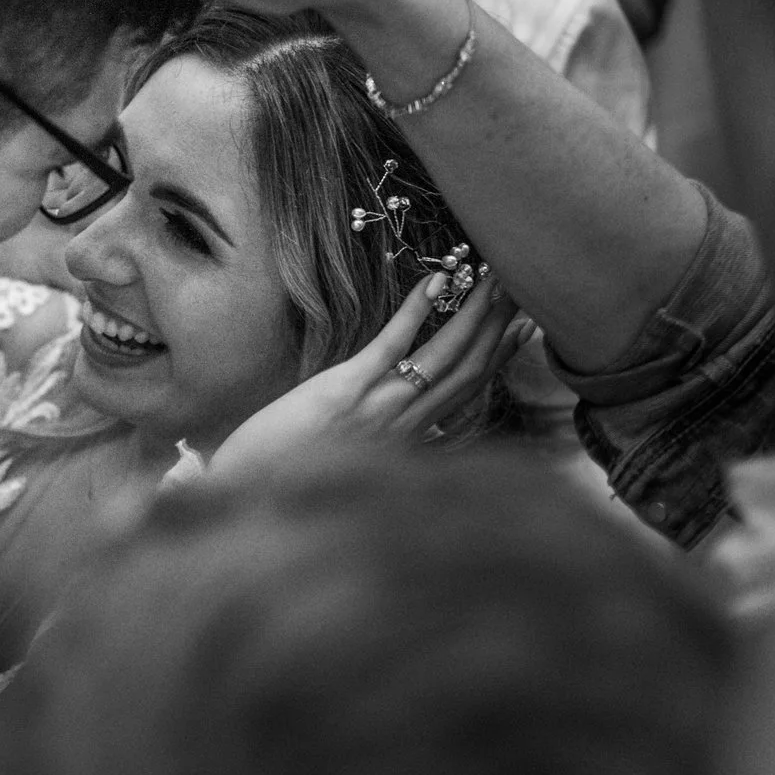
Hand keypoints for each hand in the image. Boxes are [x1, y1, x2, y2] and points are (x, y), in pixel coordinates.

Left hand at [208, 272, 527, 478]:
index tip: (524, 325)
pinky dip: (417, 312)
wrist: (250, 496)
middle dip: (500, 327)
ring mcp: (378, 407)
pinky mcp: (345, 390)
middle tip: (522, 286)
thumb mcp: (351, 463)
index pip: (468, 392)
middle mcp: (405, 425)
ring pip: (444, 357)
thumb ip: (386, 443)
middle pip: (468, 370)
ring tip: (495, 278)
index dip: (499, 357)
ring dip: (474, 314)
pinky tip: (435, 281)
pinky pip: (392, 346)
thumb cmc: (290, 475)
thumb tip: (413, 428)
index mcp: (408, 439)